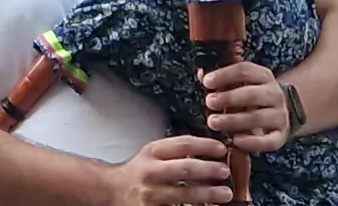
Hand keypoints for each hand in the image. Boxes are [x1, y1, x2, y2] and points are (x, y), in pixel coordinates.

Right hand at [114, 134, 239, 205]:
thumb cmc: (139, 170)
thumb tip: (210, 149)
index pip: (183, 144)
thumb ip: (176, 150)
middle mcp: (150, 172)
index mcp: (152, 152)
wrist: (112, 190)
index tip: (222, 149)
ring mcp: (151, 194)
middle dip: (209, 170)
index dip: (205, 145)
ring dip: (208, 194)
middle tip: (225, 172)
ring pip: (183, 194)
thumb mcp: (153, 153)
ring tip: (225, 193)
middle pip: (185, 169)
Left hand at [201, 62, 290, 152]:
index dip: (225, 75)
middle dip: (229, 98)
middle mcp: (275, 94)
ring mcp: (280, 116)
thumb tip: (202, 73)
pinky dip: (252, 142)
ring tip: (213, 122)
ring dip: (234, 120)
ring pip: (258, 118)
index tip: (206, 81)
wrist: (279, 113)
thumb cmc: (251, 96)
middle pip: (252, 94)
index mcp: (263, 76)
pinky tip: (235, 141)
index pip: (245, 70)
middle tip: (209, 102)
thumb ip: (222, 78)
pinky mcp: (280, 136)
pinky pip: (269, 141)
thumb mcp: (240, 83)